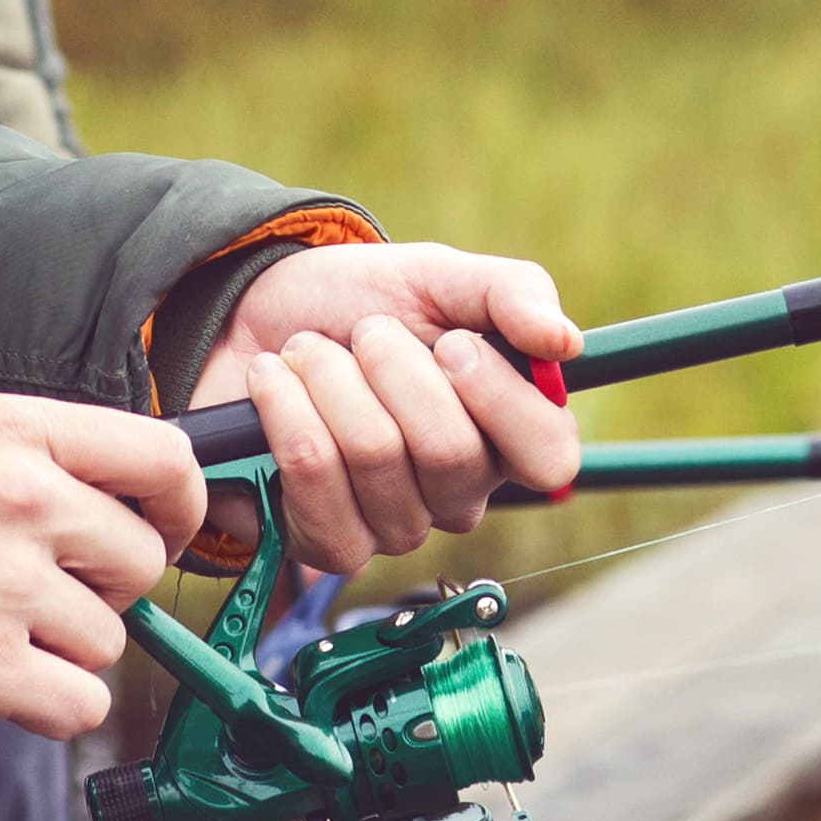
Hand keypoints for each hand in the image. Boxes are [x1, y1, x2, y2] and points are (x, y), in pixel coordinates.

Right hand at [0, 395, 207, 740]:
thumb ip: (34, 458)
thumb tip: (114, 497)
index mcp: (22, 434)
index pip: (162, 456)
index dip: (183, 503)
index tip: (169, 528)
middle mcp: (28, 503)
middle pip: (142, 561)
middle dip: (107, 588)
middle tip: (46, 594)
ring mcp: (11, 588)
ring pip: (109, 638)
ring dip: (67, 649)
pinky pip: (80, 702)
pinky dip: (50, 704)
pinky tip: (2, 684)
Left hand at [200, 243, 583, 575]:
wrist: (254, 316)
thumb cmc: (358, 302)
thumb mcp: (437, 277)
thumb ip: (511, 294)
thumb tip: (566, 342)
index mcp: (506, 435)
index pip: (549, 456)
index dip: (499, 397)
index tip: (451, 342)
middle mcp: (460, 495)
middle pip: (449, 451)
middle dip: (391, 366)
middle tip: (364, 333)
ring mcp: (396, 527)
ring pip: (375, 456)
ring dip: (329, 377)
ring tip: (308, 350)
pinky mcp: (330, 543)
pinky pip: (315, 479)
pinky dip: (285, 409)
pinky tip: (274, 384)